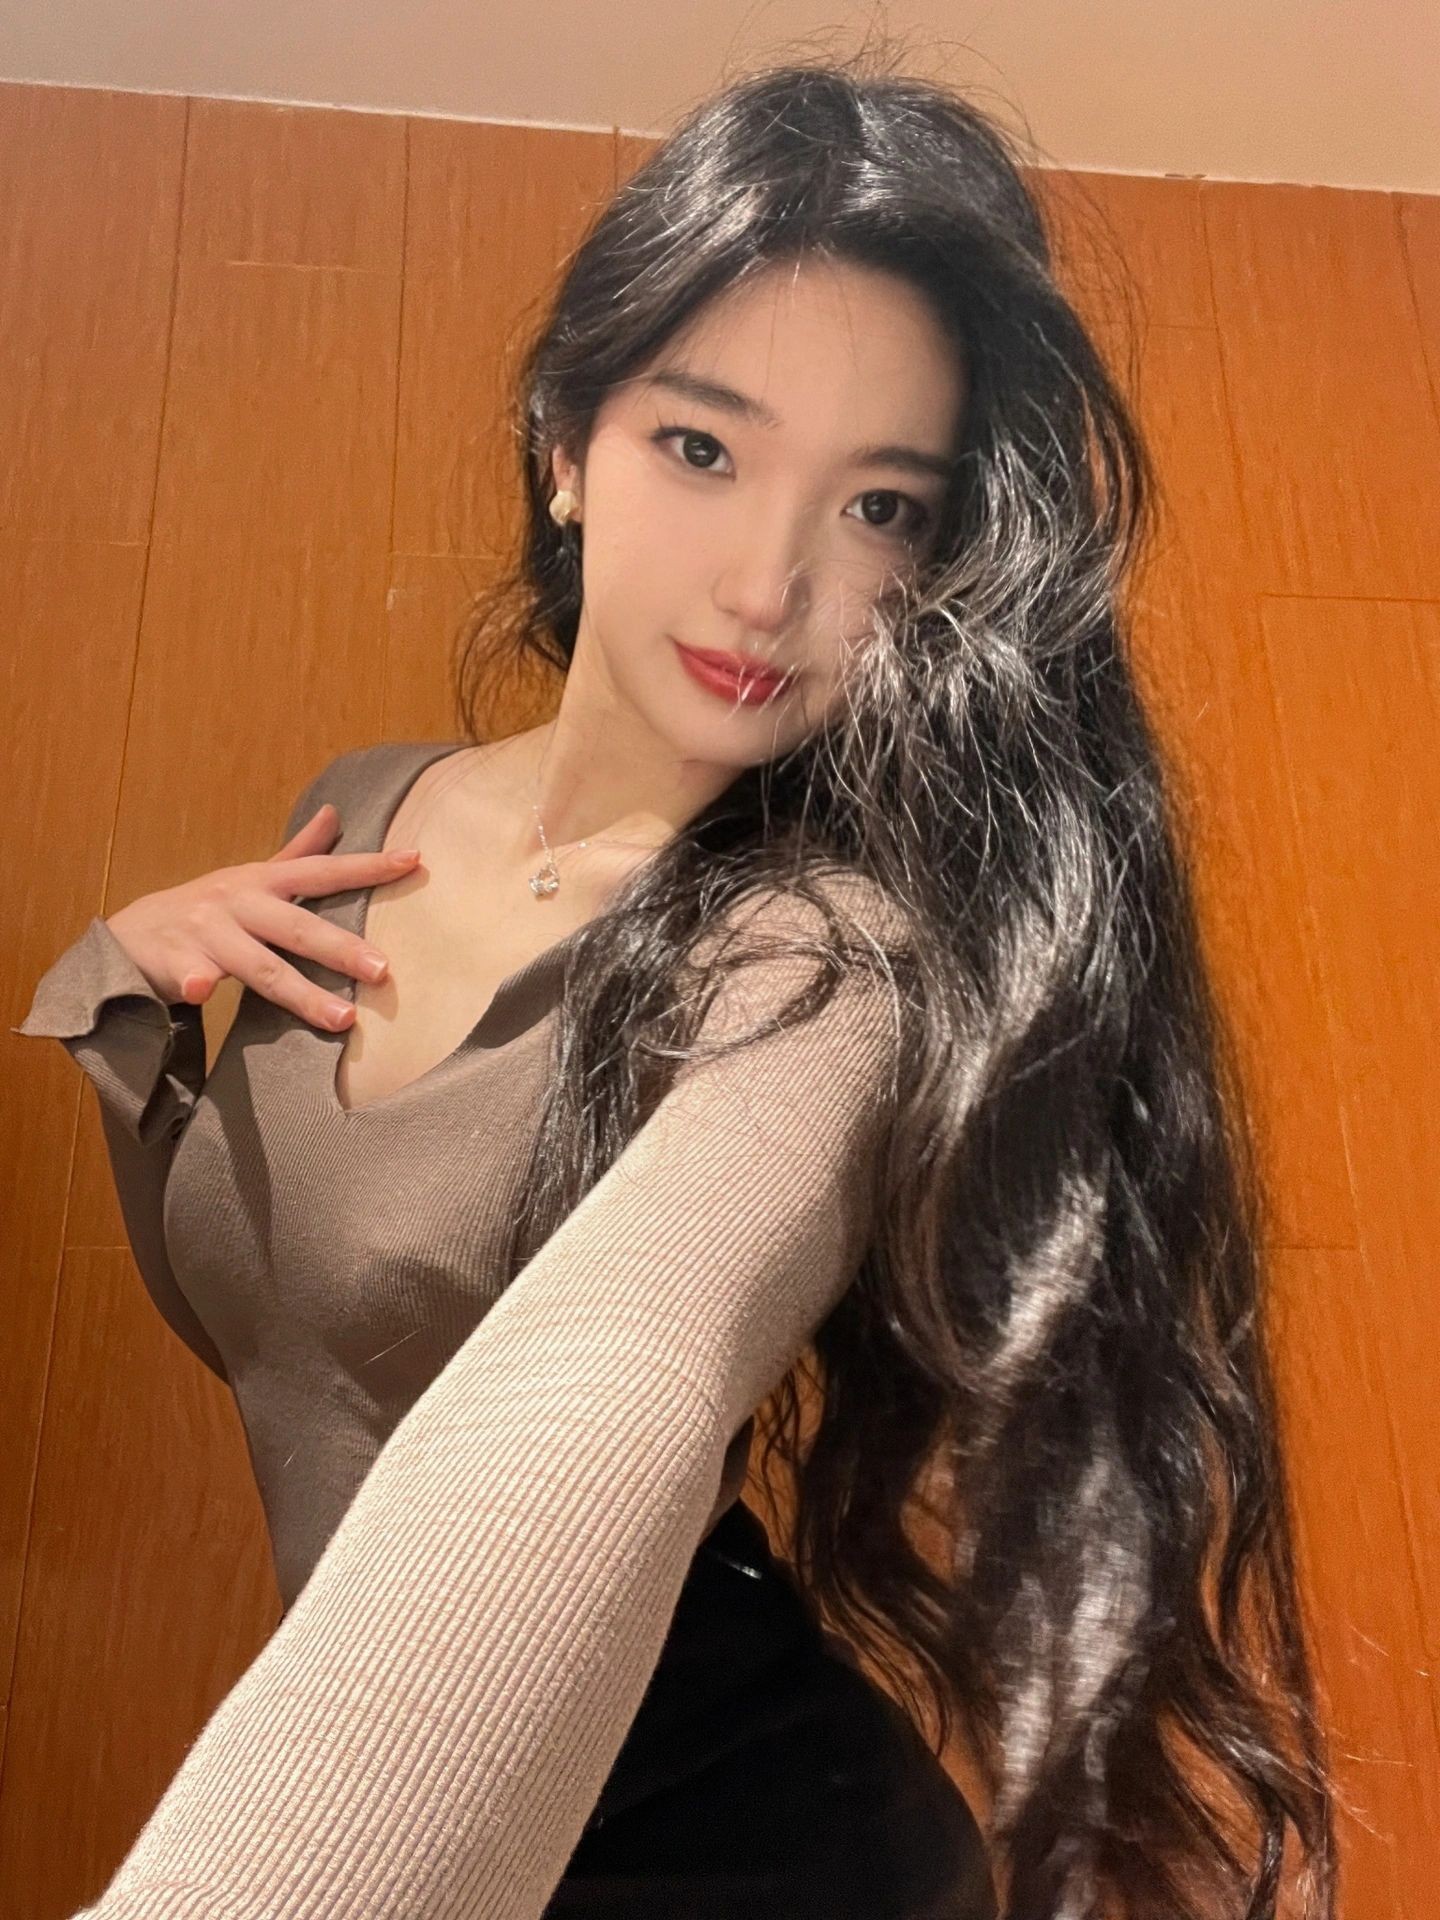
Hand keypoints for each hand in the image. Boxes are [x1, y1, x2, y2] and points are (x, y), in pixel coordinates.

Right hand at [103, 803, 422, 1030]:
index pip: (322, 871)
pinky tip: (203, 992)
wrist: (129, 936)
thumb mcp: (252, 877)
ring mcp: (205, 933)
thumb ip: (297, 853)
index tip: (414, 860)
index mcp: (261, 882)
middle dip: (341, 947)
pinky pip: (187, 975)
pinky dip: (194, 983)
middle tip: (384, 970)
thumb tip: (334, 813)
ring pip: (259, 966)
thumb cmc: (208, 909)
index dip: (367, 865)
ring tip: (344, 1019)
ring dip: (301, 991)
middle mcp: (238, 903)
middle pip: (297, 927)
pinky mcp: (173, 962)